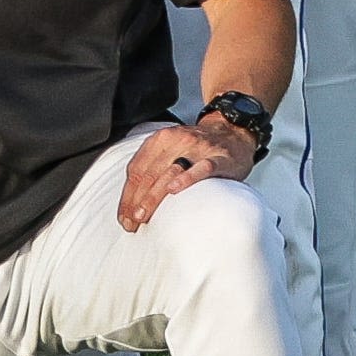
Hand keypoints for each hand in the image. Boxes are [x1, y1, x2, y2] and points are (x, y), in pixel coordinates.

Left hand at [119, 111, 260, 231]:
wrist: (233, 132)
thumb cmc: (198, 149)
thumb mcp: (170, 151)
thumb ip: (153, 169)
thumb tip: (132, 201)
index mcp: (159, 140)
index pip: (137, 170)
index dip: (127, 195)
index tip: (123, 217)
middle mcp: (175, 141)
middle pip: (149, 174)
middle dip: (136, 201)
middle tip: (131, 222)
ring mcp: (197, 149)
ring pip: (169, 173)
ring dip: (153, 196)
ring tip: (143, 215)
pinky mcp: (219, 158)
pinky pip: (201, 168)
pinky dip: (186, 178)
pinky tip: (174, 190)